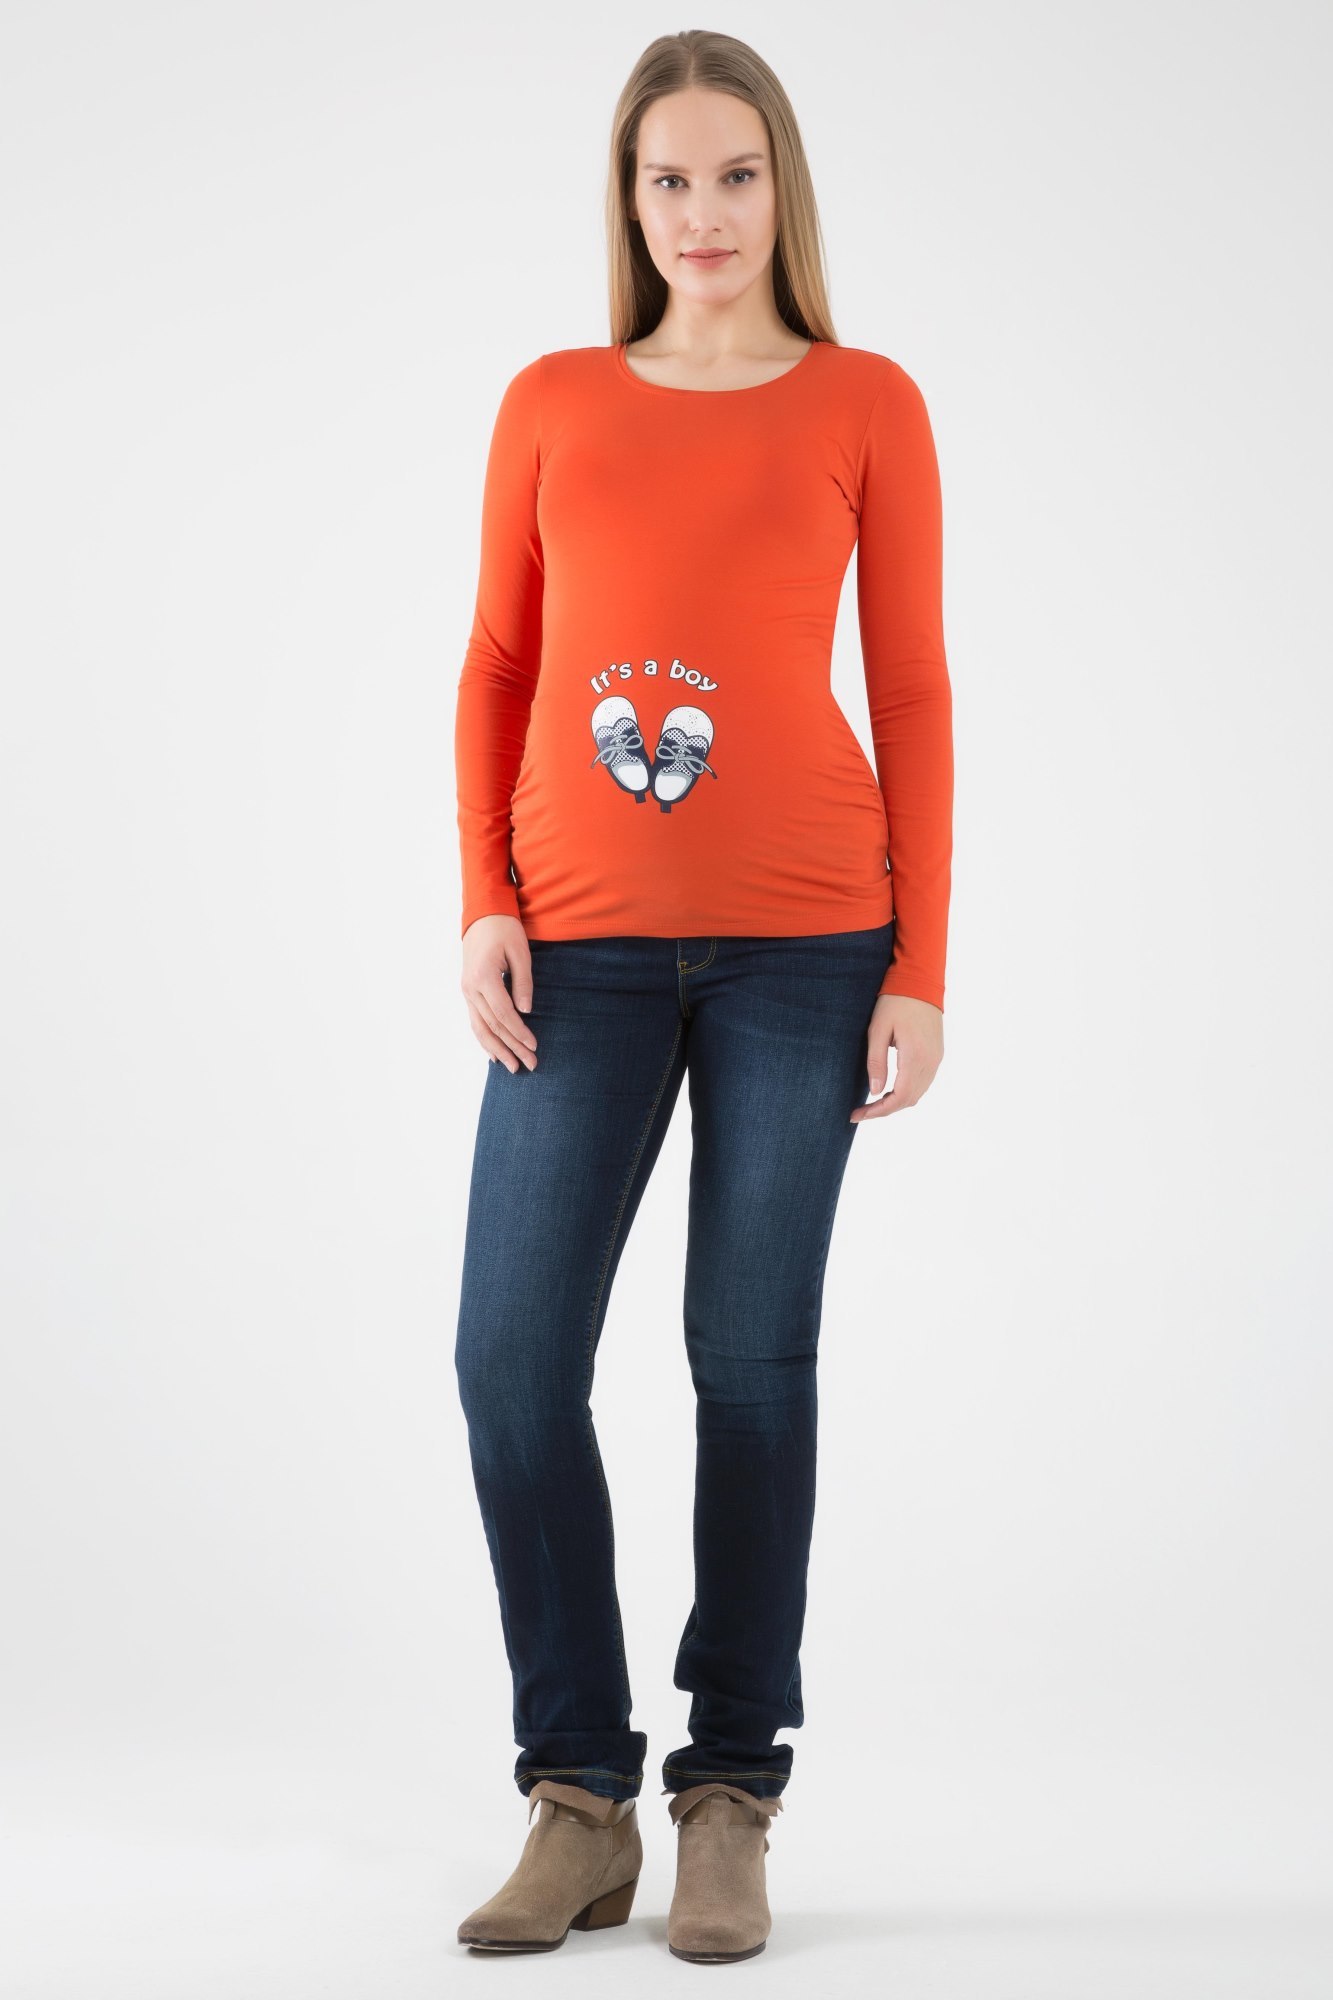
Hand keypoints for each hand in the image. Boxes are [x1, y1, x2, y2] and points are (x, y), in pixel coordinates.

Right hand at [461, 915, 537, 1073]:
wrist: (482, 915)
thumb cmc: (504, 929)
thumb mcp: (520, 952)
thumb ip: (523, 982)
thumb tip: (526, 1011)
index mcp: (483, 977)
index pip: (503, 1014)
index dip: (520, 1032)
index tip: (534, 1046)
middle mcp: (470, 988)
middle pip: (492, 1026)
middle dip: (512, 1047)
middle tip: (530, 1065)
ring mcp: (466, 991)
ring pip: (480, 1028)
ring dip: (497, 1049)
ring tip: (512, 1067)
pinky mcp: (468, 992)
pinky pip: (475, 1021)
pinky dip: (484, 1039)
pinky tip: (493, 1054)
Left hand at [851, 993, 942, 1120]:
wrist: (919, 982)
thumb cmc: (894, 1002)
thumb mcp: (878, 1030)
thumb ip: (877, 1062)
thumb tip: (875, 1092)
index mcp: (915, 1056)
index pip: (899, 1097)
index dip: (878, 1111)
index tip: (858, 1115)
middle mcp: (930, 1061)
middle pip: (909, 1100)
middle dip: (885, 1110)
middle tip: (861, 1112)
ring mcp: (936, 1058)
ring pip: (918, 1093)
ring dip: (896, 1102)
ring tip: (873, 1103)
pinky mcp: (937, 1054)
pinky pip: (923, 1082)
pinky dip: (907, 1092)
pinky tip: (890, 1089)